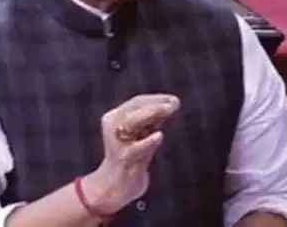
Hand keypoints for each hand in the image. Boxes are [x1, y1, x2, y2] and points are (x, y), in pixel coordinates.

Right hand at [82, 94, 179, 214]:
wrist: (115, 187)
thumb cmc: (131, 159)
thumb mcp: (141, 135)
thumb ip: (152, 121)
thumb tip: (171, 104)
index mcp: (114, 118)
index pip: (136, 102)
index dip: (156, 99)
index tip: (174, 100)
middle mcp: (113, 127)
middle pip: (134, 108)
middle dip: (155, 104)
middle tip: (174, 103)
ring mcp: (117, 143)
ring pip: (133, 122)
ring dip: (152, 113)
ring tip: (168, 109)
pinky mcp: (122, 160)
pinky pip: (135, 148)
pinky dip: (148, 142)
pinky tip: (159, 136)